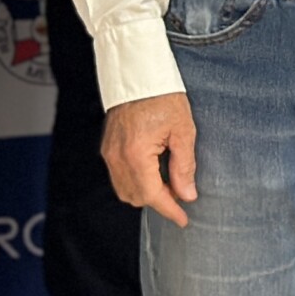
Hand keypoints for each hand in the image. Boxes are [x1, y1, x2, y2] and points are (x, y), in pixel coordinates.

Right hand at [102, 93, 197, 226]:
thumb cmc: (163, 97)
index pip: (152, 195)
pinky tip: (154, 172)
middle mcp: (117, 158)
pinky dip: (136, 181)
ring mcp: (109, 153)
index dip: (169, 210)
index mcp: (136, 154)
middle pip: (136, 196)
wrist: (138, 76)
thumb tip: (187, 194)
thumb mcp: (183, 131)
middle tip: (182, 195)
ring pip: (125, 189)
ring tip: (170, 183)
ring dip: (147, 192)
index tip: (183, 219)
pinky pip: (119, 176)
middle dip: (159, 201)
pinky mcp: (107, 148)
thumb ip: (184, 166)